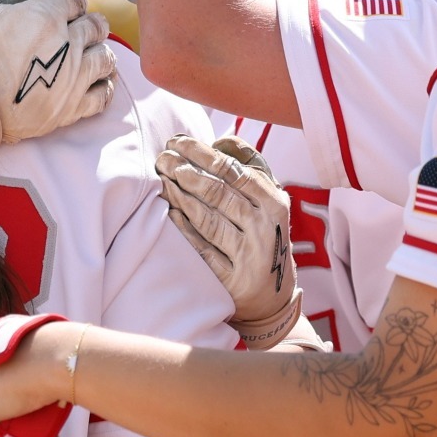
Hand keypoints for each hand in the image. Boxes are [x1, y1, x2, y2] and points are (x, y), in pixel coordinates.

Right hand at [0, 0, 114, 157]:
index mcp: (48, 15)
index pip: (74, 2)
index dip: (71, 6)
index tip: (68, 12)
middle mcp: (68, 43)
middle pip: (96, 27)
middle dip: (92, 26)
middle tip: (86, 32)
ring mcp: (74, 77)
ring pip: (106, 58)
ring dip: (102, 54)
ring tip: (94, 57)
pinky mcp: (72, 107)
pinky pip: (102, 96)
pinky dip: (103, 87)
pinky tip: (97, 84)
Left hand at [157, 134, 299, 345]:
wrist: (274, 296)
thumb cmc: (264, 235)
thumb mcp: (268, 201)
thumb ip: (249, 167)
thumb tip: (220, 140)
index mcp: (274, 203)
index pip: (233, 171)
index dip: (201, 154)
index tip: (176, 142)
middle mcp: (265, 228)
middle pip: (219, 193)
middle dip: (186, 171)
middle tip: (161, 158)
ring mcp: (249, 256)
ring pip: (209, 220)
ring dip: (180, 197)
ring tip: (161, 180)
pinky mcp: (233, 281)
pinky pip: (203, 250)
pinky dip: (184, 230)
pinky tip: (169, 213)